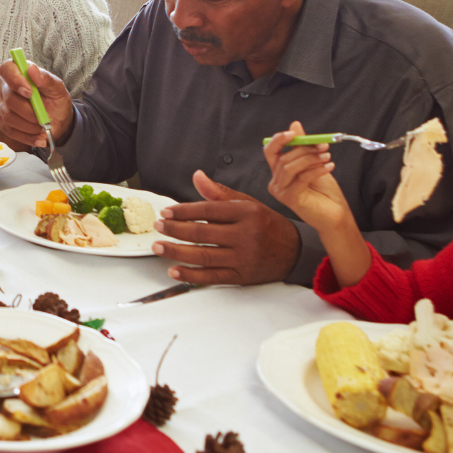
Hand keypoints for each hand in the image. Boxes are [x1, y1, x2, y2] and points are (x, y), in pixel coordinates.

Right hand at [0, 60, 74, 149]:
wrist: (56, 120)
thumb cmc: (55, 100)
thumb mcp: (57, 88)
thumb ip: (46, 79)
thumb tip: (32, 69)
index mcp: (17, 72)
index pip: (6, 69)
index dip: (15, 80)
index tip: (29, 92)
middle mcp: (5, 87)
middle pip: (9, 99)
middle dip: (29, 111)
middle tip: (45, 118)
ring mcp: (0, 104)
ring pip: (8, 117)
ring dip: (29, 126)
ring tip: (43, 127)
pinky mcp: (0, 121)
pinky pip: (9, 131)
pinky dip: (27, 137)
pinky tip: (39, 138)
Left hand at [150, 169, 301, 285]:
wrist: (295, 251)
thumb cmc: (268, 224)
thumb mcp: (248, 203)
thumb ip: (219, 192)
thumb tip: (197, 176)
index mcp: (246, 213)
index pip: (208, 210)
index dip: (184, 211)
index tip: (166, 212)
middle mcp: (245, 235)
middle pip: (203, 233)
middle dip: (175, 230)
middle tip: (157, 227)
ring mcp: (243, 258)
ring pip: (204, 255)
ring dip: (177, 252)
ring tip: (158, 246)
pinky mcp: (241, 276)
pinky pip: (212, 276)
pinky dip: (191, 275)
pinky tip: (174, 270)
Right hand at [263, 120, 353, 234]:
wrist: (335, 214)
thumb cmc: (324, 192)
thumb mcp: (314, 162)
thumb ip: (302, 145)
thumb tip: (295, 125)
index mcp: (279, 172)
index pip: (270, 151)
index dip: (279, 140)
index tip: (293, 133)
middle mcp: (276, 182)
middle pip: (284, 158)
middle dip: (304, 148)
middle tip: (323, 146)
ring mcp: (281, 192)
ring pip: (290, 167)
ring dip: (310, 159)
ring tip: (327, 157)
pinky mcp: (290, 199)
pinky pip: (301, 178)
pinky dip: (316, 170)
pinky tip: (329, 167)